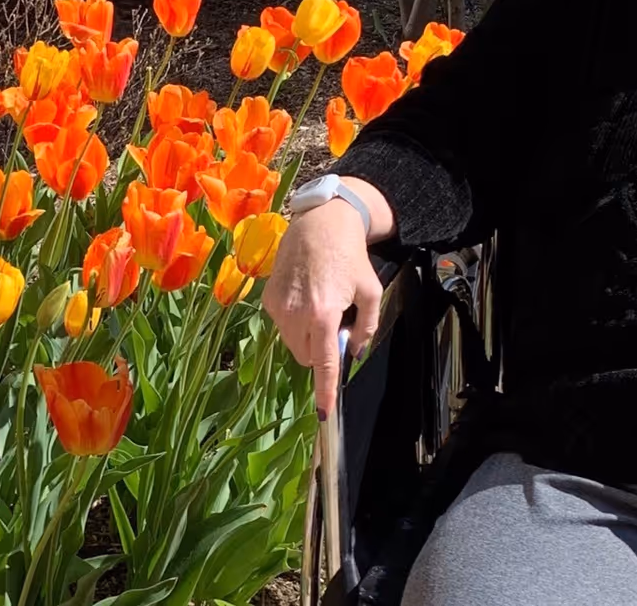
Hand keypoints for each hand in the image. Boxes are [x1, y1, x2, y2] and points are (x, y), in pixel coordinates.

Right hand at [262, 184, 390, 417]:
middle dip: (322, 350)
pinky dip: (295, 322)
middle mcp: (296, 313)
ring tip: (320, 306)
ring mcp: (278, 306)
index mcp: (323, 313)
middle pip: (308, 356)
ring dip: (308, 337)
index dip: (325, 391)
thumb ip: (365, 327)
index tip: (323, 414)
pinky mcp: (267, 299)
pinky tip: (305, 296)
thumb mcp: (370, 291)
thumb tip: (352, 350)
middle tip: (335, 323)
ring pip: (293, 344)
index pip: (324, 363)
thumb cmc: (350, 255)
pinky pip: (282, 326)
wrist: (319, 222)